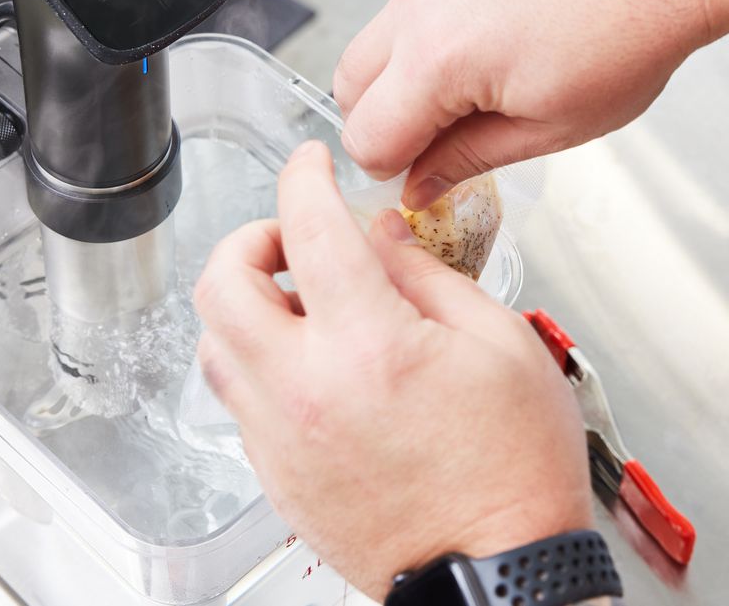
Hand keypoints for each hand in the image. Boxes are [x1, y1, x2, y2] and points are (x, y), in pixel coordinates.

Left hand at [193, 141, 592, 597]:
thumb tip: (383, 235)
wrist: (498, 573)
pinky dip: (259, 362)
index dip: (304, 177)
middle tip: (295, 241)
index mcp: (369, 346)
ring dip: (246, 305)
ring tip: (302, 305)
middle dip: (251, 240)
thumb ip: (429, 275)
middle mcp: (307, 390)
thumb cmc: (514, 469)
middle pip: (221, 283)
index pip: (308, 228)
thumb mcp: (500, 343)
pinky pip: (239, 400)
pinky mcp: (277, 477)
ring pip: (214, 344)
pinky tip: (312, 364)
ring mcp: (282, 438)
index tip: (311, 164)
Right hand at [333, 0, 720, 208]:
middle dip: (383, 121)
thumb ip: (468, 160)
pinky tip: (495, 36)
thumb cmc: (634, 32)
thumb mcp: (553, 126)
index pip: (365, 136)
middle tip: (443, 137)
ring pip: (380, 34)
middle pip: (349, 82)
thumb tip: (420, 187)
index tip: (427, 174)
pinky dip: (432, 27)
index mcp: (440, 57)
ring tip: (480, 84)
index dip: (392, 169)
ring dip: (406, 72)